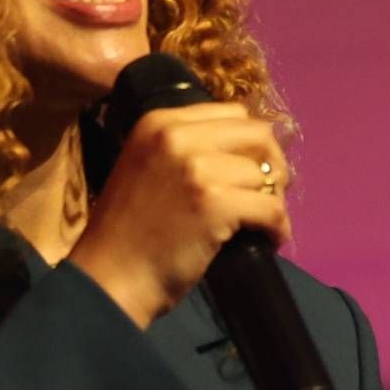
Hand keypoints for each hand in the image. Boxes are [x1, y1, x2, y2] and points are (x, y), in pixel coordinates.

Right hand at [65, 102, 293, 328]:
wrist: (110, 276)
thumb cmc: (129, 231)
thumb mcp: (148, 167)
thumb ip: (187, 150)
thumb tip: (246, 151)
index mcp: (160, 121)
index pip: (233, 113)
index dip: (252, 143)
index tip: (253, 169)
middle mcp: (177, 135)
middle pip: (259, 134)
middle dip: (273, 164)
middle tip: (269, 194)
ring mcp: (197, 168)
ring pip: (268, 174)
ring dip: (274, 201)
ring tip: (263, 224)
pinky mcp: (215, 202)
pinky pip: (272, 208)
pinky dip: (279, 228)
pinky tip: (270, 240)